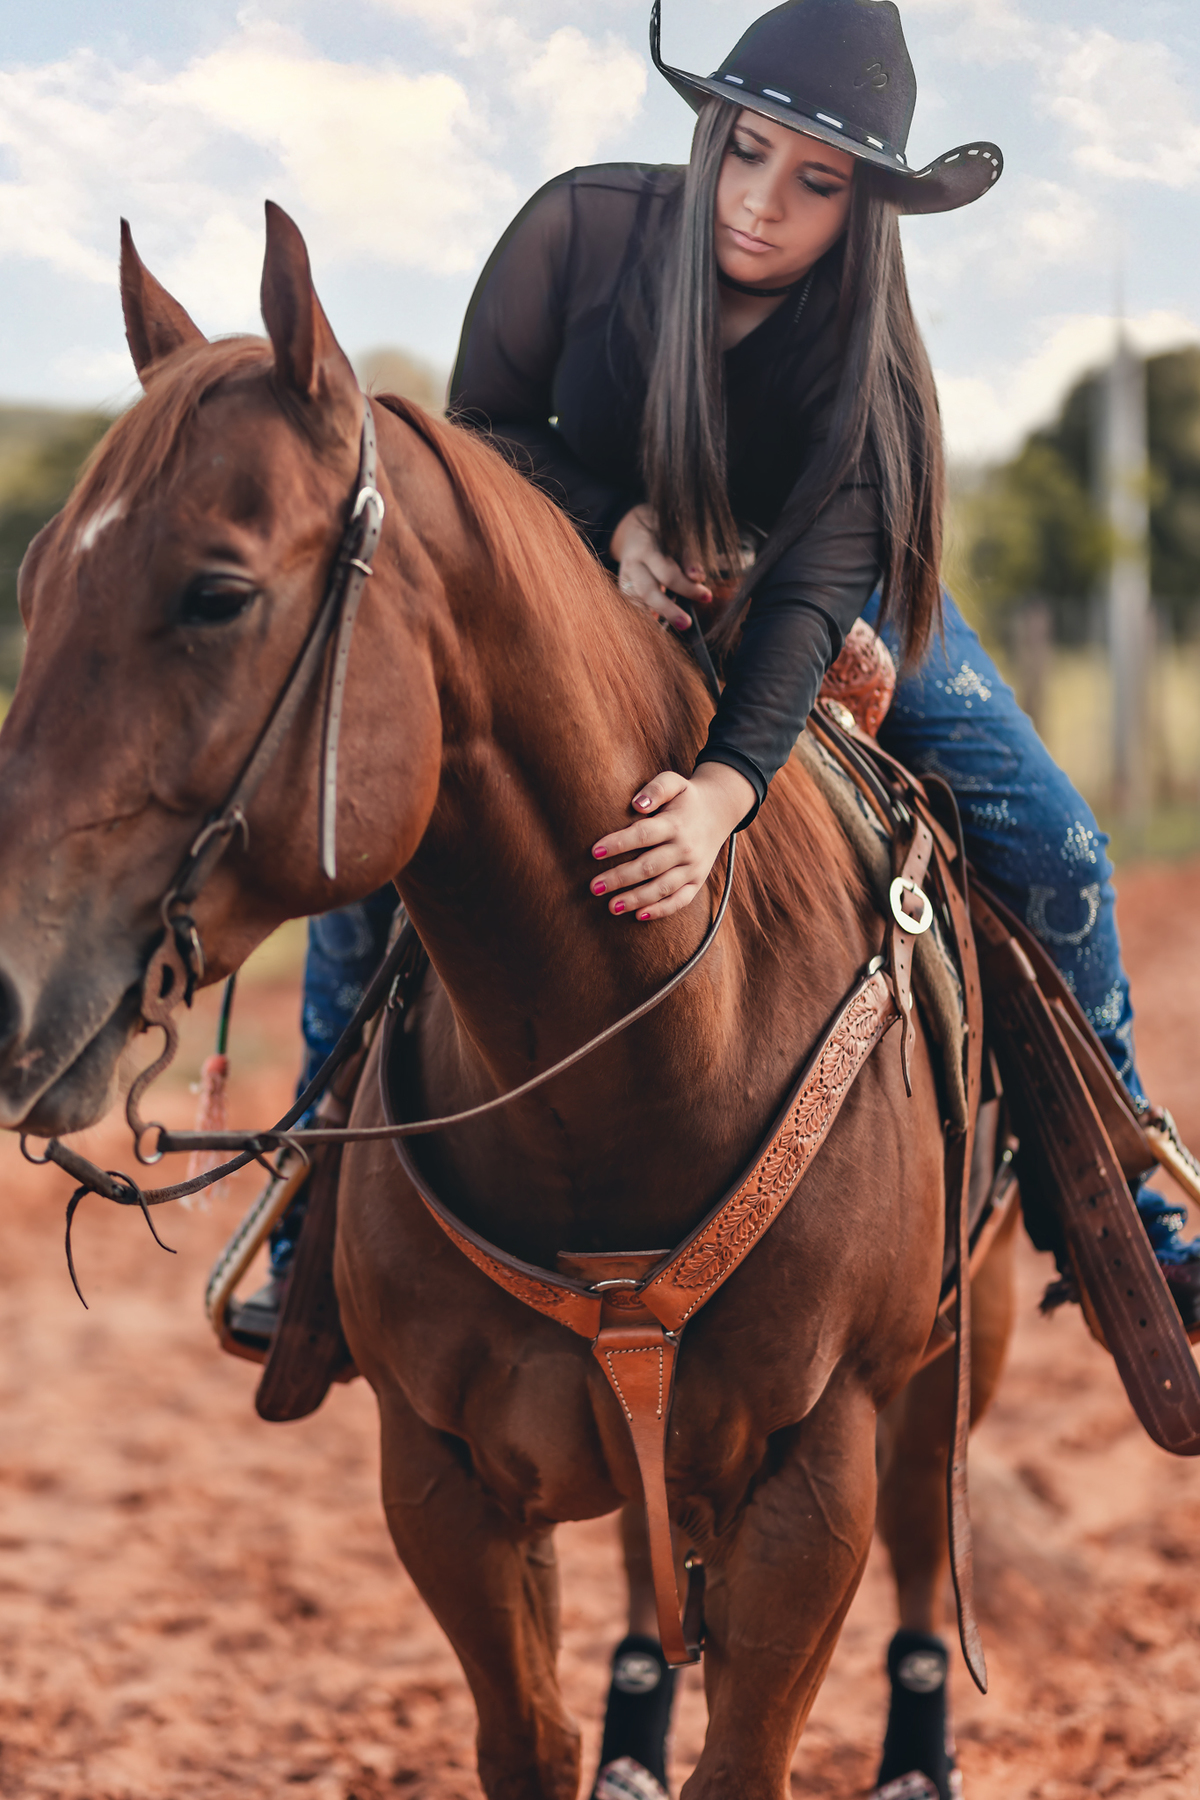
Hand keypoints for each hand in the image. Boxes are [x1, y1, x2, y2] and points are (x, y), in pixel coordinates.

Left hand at [589, 763, 754, 920]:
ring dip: (636, 899)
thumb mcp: (675, 782)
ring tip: (611, 906)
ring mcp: (692, 867)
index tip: (594, 852)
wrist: (720, 811)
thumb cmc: (686, 798)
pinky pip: (680, 900)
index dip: (618, 844)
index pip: (643, 835)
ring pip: (662, 887)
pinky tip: (639, 915)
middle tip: (594, 886)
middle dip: (620, 878)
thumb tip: (638, 804)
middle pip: (649, 866)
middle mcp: (685, 848)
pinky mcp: (697, 881)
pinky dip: (661, 910)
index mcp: (675, 824)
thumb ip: (656, 788)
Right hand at [610, 504, 711, 630]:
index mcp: (648, 548)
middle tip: (686, 624)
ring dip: (657, 615)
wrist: (634, 531)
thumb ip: (688, 559)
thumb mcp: (678, 540)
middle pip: (648, 592)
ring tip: (676, 623)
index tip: (707, 597)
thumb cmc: (664, 538)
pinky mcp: (621, 588)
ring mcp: (624, 577)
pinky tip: (659, 621)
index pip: (668, 573)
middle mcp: (632, 564)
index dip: (688, 588)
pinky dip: (647, 616)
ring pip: (638, 602)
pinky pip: (633, 607)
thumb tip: (697, 578)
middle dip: (668, 610)